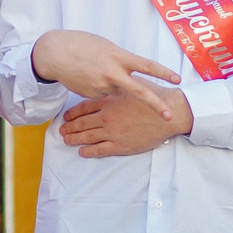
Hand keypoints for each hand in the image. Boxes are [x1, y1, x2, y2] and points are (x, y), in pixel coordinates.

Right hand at [30, 30, 182, 115]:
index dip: (163, 72)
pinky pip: (104, 94)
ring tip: (97, 70)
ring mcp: (102, 86)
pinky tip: (89, 77)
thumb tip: (131, 71)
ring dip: (114, 84)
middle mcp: (113, 73)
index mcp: (118, 57)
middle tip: (168, 116)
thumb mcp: (106, 46)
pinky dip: (101, 87)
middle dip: (156, 105)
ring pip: (118, 91)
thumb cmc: (82, 45)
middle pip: (139, 91)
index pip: (146, 65)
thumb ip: (121, 59)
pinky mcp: (92, 95)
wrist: (54, 54)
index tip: (177, 79)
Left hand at [60, 91, 191, 157]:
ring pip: (88, 137)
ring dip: (75, 139)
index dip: (73, 113)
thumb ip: (117, 84)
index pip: (84, 107)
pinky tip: (82, 151)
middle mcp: (107, 116)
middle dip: (70, 127)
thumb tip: (106, 81)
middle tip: (62, 130)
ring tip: (67, 140)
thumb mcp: (132, 84)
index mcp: (109, 101)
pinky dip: (88, 151)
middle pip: (82, 123)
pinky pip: (100, 150)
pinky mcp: (121, 145)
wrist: (170, 113)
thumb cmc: (154, 96)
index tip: (66, 117)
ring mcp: (113, 132)